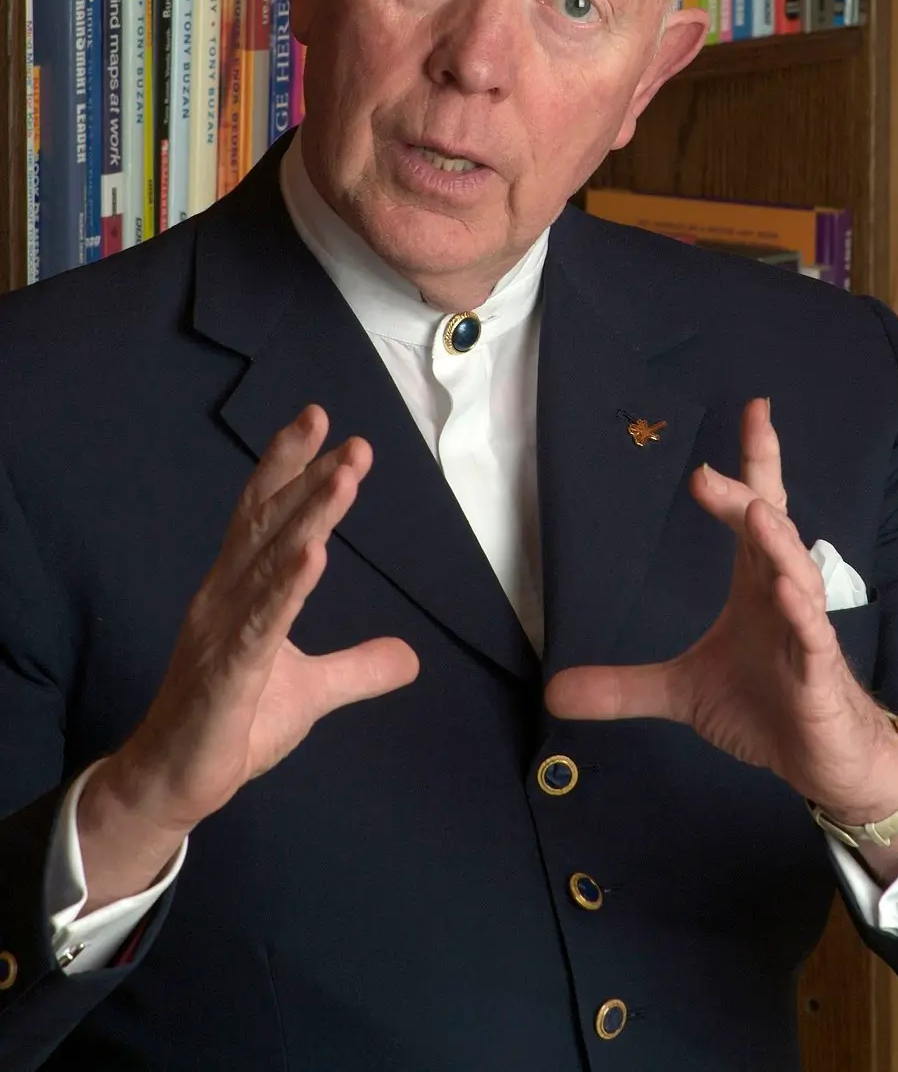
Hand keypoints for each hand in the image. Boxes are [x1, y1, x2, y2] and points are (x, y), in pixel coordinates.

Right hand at [78, 406, 418, 909]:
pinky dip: (286, 588)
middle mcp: (225, 596)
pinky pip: (260, 625)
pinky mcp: (226, 675)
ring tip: (343, 478)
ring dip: (308, 518)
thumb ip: (358, 667)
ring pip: (269, 564)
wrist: (178, 783)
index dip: (291, 465)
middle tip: (353, 441)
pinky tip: (314, 556)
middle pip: (269, 524)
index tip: (323, 421)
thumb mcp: (312, 690)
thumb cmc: (232, 725)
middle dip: (309, 477)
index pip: (265, 513)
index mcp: (238, 589)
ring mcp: (221, 633)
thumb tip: (412, 656)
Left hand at [546, 401, 897, 846]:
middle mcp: (782, 593)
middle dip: (746, 494)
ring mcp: (805, 631)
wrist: (821, 761)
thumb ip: (623, 687)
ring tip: (755, 515)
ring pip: (797, 575)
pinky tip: (786, 590)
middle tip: (706, 475)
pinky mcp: (820, 672)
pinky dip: (802, 613)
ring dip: (777, 545)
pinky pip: (814, 637)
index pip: (754, 510)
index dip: (755, 461)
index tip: (752, 410)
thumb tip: (553, 692)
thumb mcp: (682, 691)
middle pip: (771, 529)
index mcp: (754, 583)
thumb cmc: (766, 707)